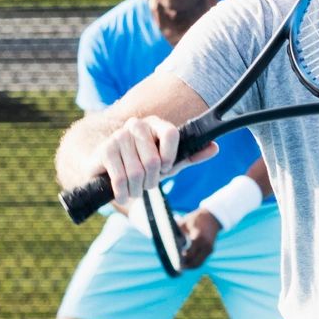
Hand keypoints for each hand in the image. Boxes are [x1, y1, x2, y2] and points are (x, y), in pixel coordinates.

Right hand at [95, 117, 215, 205]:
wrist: (107, 167)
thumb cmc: (143, 163)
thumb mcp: (169, 161)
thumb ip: (191, 155)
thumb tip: (215, 147)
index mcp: (156, 124)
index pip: (171, 134)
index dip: (170, 157)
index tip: (165, 168)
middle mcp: (136, 125)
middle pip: (153, 161)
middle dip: (152, 181)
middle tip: (146, 183)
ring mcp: (118, 136)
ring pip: (136, 173)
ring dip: (137, 190)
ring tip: (134, 189)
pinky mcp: (104, 151)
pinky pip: (120, 179)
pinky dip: (123, 194)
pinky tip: (122, 195)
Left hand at [174, 210, 222, 269]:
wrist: (212, 217)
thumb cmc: (195, 219)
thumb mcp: (184, 223)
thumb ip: (176, 233)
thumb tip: (165, 242)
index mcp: (198, 237)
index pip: (189, 254)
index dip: (181, 260)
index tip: (173, 262)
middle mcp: (205, 245)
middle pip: (194, 262)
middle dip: (185, 266)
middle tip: (175, 268)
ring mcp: (209, 249)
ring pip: (198, 264)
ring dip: (190, 266)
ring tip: (180, 267)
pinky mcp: (210, 250)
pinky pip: (201, 260)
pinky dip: (194, 263)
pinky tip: (186, 262)